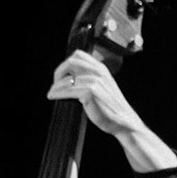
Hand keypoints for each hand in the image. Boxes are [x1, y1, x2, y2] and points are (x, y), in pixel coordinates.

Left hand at [49, 50, 174, 170]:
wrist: (124, 122)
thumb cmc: (112, 108)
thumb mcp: (104, 87)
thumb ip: (91, 78)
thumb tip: (71, 77)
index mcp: (101, 68)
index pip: (78, 55)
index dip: (67, 63)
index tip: (63, 75)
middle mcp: (98, 72)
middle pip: (71, 62)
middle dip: (59, 72)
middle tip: (55, 83)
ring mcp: (94, 81)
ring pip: (67, 79)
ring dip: (56, 86)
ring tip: (52, 93)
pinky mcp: (90, 92)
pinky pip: (67, 90)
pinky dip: (57, 93)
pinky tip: (53, 96)